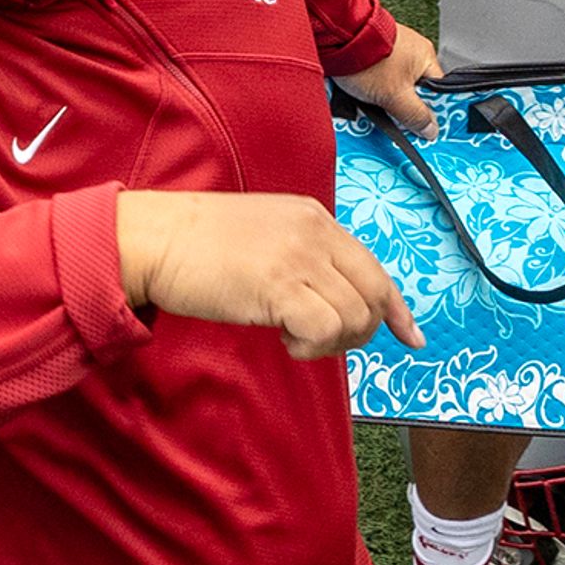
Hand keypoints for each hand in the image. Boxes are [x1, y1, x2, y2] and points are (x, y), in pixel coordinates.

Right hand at [113, 189, 419, 358]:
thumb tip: (329, 298)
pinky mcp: (280, 286)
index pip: (374, 267)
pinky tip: (285, 341)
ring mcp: (299, 257)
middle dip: (362, 331)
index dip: (396, 308)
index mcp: (313, 217)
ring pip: (354, 317)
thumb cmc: (195, 244)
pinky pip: (326, 329)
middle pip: (374, 294)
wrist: (154, 238)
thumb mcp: (264, 235)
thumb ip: (301, 255)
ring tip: (293, 337)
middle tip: (323, 342)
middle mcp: (315, 233)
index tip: (410, 336)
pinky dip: (311, 347)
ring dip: (330, 342)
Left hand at [336, 18, 440, 134]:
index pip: (438, 92)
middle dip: (402, 107)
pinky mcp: (371, 54)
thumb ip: (415, 115)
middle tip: (392, 119)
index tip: (422, 128)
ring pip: (393, 86)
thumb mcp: (396, 96)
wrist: (334, 38)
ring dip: (383, 99)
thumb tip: (430, 129)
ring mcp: (390, 51)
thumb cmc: (367, 59)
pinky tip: (361, 97)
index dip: (430, 112)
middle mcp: (410, 51)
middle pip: (414, 90)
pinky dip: (370, 89)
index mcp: (425, 57)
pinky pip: (376, 78)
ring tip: (372, 107)